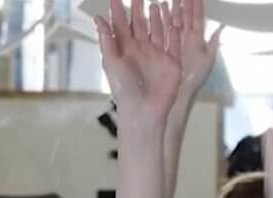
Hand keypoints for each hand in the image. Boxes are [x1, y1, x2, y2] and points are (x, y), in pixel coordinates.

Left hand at [96, 0, 181, 122]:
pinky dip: (174, 33)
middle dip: (138, 8)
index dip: (117, 10)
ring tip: (156, 3)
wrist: (144, 111)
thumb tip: (99, 19)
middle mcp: (141, 50)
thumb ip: (107, 41)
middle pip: (139, 24)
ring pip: (157, 31)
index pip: (120, 25)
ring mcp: (157, 55)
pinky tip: (174, 21)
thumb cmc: (124, 90)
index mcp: (125, 50)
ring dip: (156, 18)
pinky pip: (173, 44)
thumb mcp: (112, 63)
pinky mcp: (171, 62)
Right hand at [162, 0, 221, 103]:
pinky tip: (159, 8)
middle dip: (183, 2)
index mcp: (197, 38)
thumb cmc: (194, 78)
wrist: (180, 91)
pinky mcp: (164, 46)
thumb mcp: (207, 61)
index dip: (196, 4)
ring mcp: (174, 41)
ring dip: (171, 8)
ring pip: (173, 20)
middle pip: (184, 15)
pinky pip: (162, 29)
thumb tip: (221, 27)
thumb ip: (212, 44)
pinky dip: (161, 19)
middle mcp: (186, 37)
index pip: (196, 17)